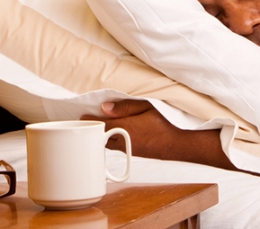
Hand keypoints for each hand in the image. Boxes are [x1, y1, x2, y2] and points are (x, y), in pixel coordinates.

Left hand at [81, 100, 236, 169]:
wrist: (177, 144)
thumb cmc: (164, 123)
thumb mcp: (147, 107)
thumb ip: (125, 106)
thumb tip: (104, 107)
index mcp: (123, 128)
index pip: (99, 125)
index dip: (88, 120)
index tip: (81, 116)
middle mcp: (122, 141)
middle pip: (99, 137)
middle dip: (93, 130)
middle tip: (86, 121)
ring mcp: (127, 149)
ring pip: (107, 143)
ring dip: (102, 136)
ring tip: (100, 126)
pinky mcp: (133, 153)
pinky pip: (116, 147)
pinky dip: (111, 140)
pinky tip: (115, 134)